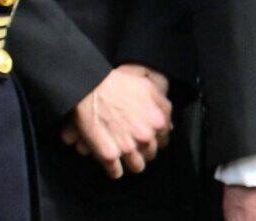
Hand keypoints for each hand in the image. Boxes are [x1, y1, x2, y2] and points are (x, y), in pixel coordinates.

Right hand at [61, 63, 172, 178]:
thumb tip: (168, 124)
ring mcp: (127, 148)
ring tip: (121, 154)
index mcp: (158, 122)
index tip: (144, 136)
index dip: (153, 138)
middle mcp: (145, 137)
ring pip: (136, 166)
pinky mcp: (109, 155)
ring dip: (129, 162)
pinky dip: (112, 169)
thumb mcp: (147, 86)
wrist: (87, 86)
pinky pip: (115, 172)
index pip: (163, 141)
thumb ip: (162, 105)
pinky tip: (110, 163)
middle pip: (150, 155)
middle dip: (142, 150)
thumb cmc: (114, 83)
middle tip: (130, 142)